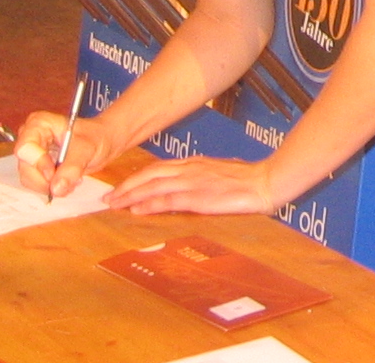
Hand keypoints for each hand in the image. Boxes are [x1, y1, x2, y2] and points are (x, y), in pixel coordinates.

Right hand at [12, 110, 111, 198]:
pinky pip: (36, 184)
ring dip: (50, 185)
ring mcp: (33, 154)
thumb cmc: (95, 136)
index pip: (25, 148)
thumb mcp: (86, 149)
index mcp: (39, 124)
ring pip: (29, 179)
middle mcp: (31, 138)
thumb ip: (72, 167)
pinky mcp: (37, 167)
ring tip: (72, 179)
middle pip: (25, 167)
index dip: (37, 163)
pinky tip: (67, 180)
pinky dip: (52, 187)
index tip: (52, 173)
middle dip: (46, 179)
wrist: (102, 142)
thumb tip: (56, 188)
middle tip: (67, 180)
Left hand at [106, 154, 288, 215]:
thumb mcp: (223, 174)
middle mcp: (190, 169)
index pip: (158, 169)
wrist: (267, 181)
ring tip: (114, 204)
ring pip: (153, 186)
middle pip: (150, 175)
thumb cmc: (250, 179)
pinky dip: (148, 204)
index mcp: (195, 164)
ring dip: (130, 195)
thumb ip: (206, 178)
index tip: (122, 187)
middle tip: (108, 198)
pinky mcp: (199, 197)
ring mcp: (194, 182)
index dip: (137, 178)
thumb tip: (199, 185)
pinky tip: (136, 210)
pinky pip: (168, 199)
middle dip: (126, 186)